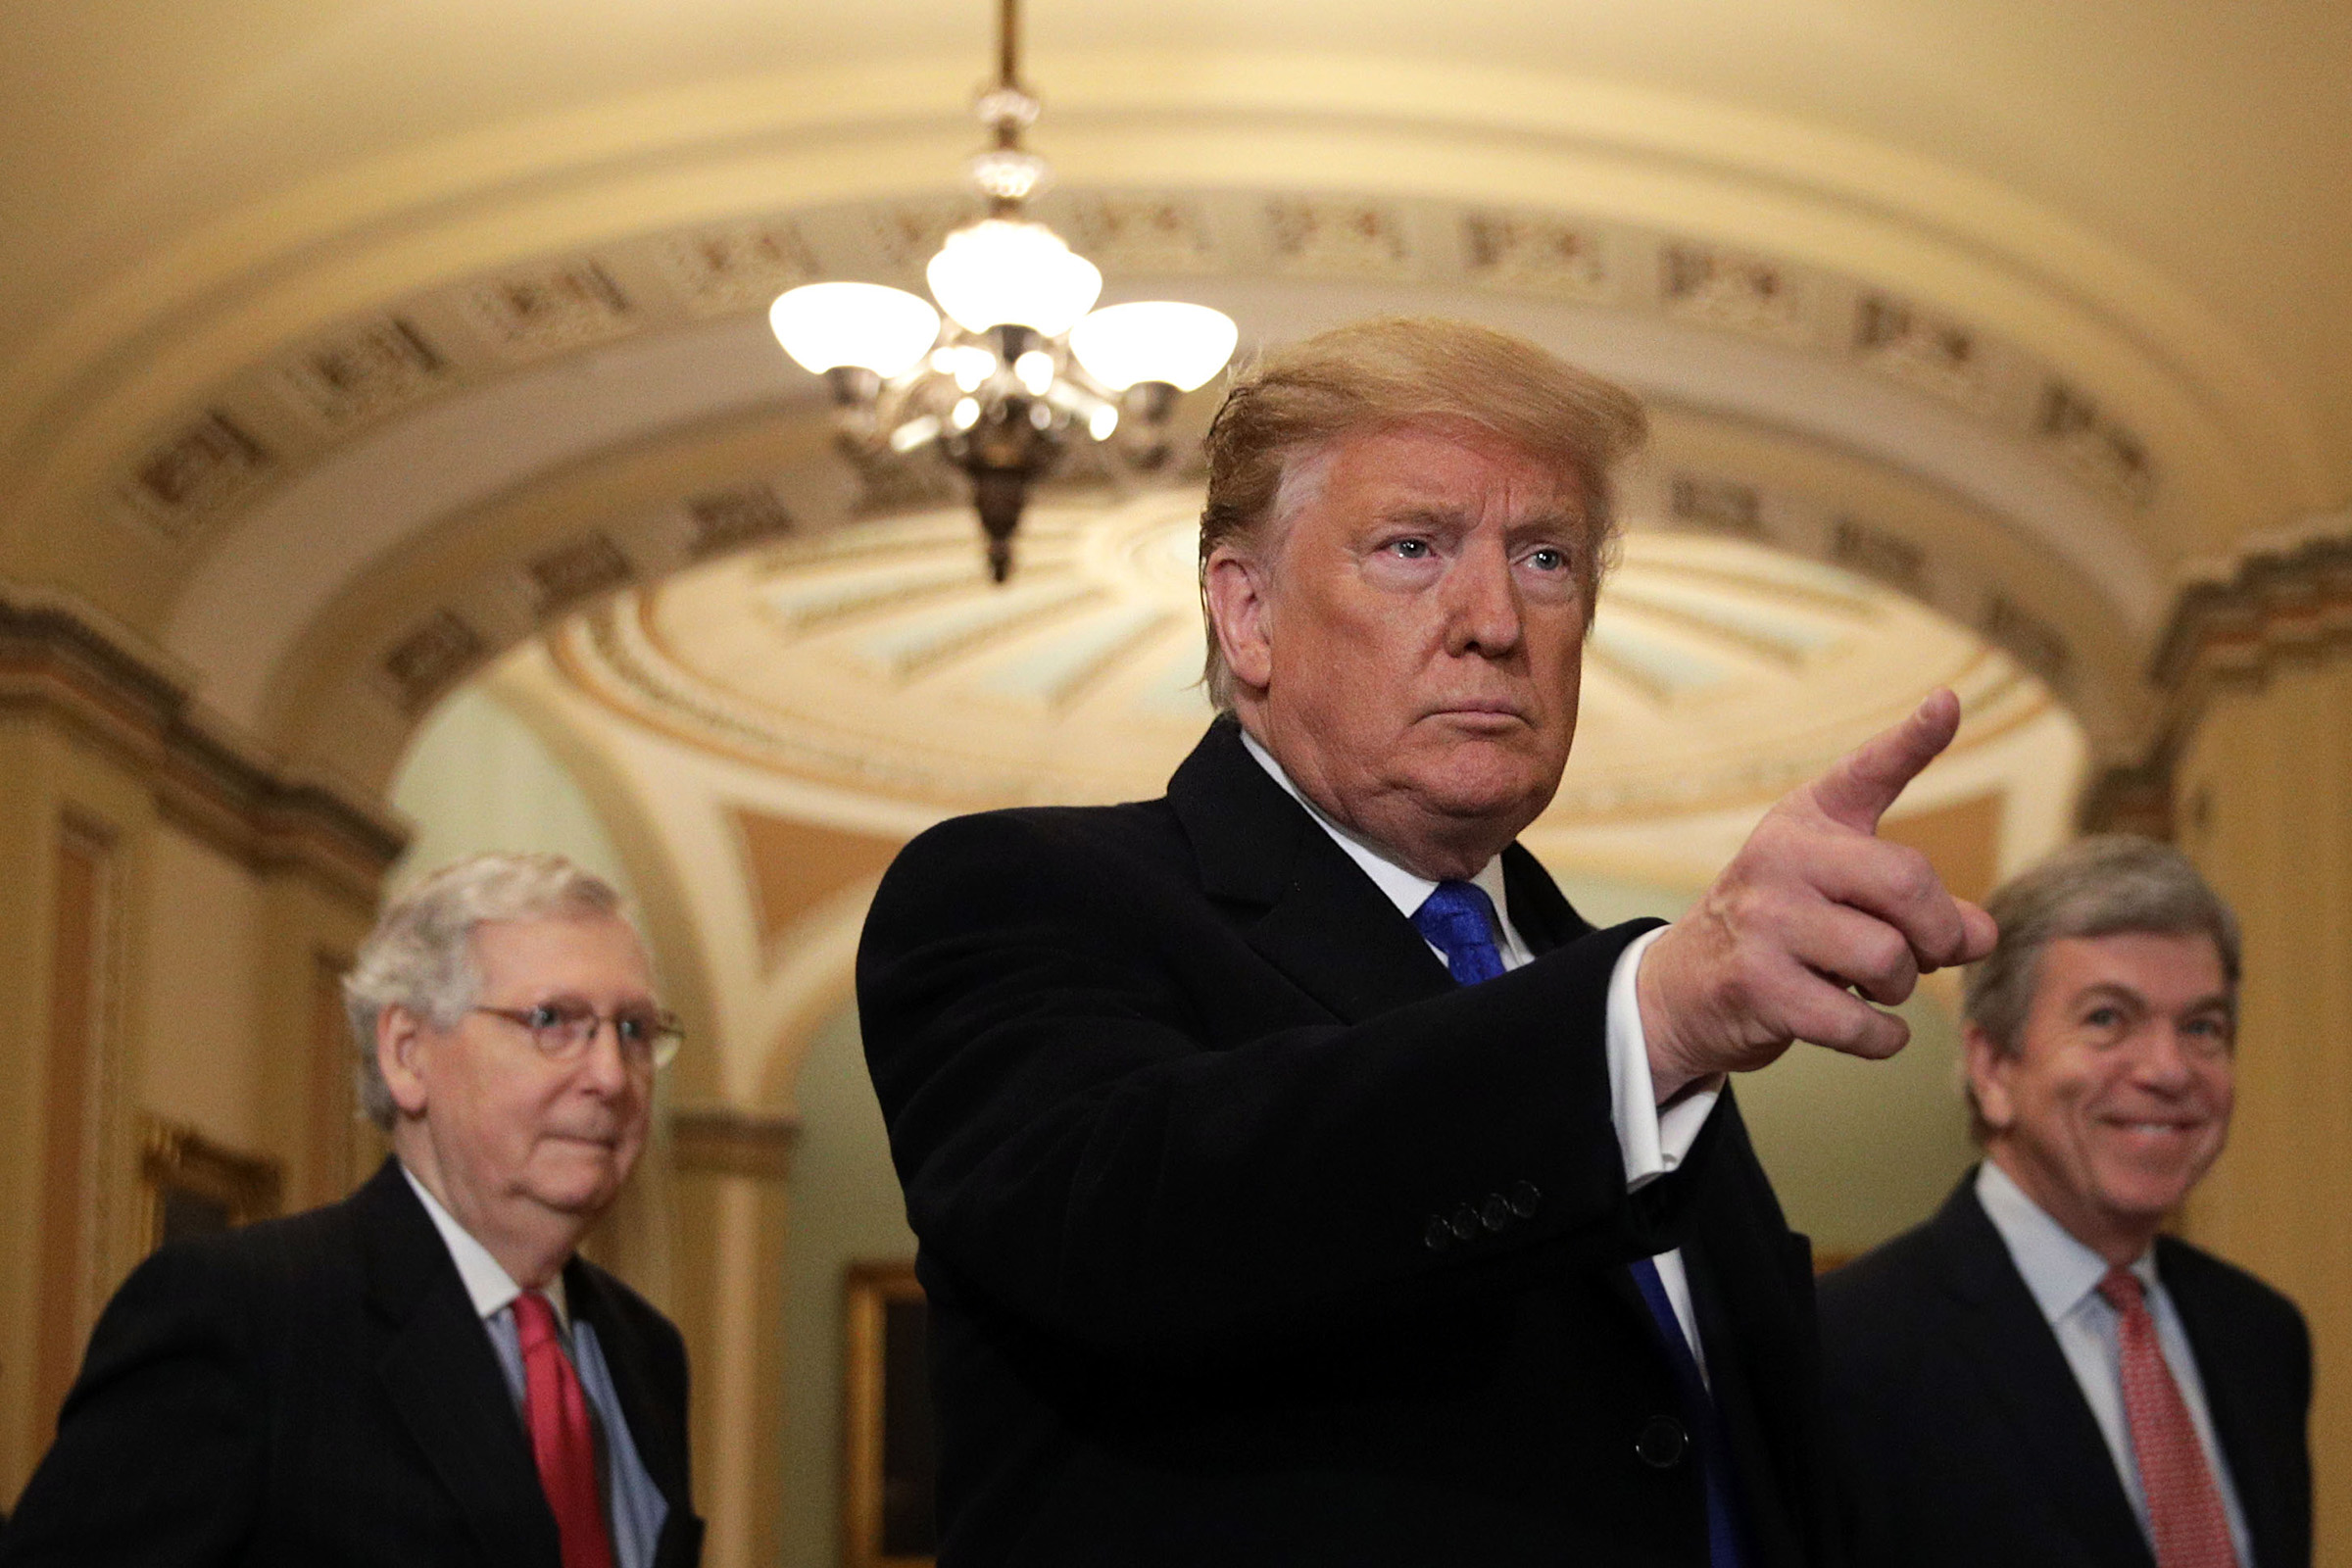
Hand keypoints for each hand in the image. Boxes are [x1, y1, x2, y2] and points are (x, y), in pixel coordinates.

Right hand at [1636, 689, 1998, 1101]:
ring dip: (1901, 989)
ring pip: (1888, 958)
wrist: (1684, 985)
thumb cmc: (1781, 930)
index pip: (1866, 772)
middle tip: (1935, 954)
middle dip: (1940, 933)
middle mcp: (1781, 857)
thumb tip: (1983, 935)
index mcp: (1806, 822)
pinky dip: (1883, 1036)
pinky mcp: (1757, 984)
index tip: (1947, 703)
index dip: (1912, 738)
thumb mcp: (1838, 892)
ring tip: (1874, 985)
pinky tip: (1871, 1027)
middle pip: (1907, 884)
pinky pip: (1858, 1020)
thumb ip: (1916, 900)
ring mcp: (1764, 920)